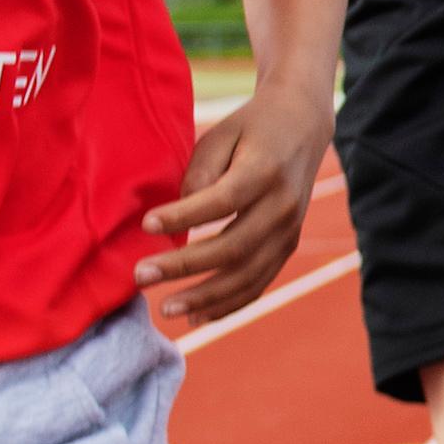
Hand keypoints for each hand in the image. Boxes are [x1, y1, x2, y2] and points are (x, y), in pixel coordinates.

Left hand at [137, 89, 332, 325]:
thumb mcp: (221, 135)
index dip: (183, 217)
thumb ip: (200, 173)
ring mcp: (290, 231)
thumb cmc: (250, 129)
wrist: (302, 126)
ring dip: (205, 298)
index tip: (146, 225)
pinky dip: (229, 304)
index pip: (222, 201)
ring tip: (166, 308)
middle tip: (140, 276)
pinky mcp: (288, 246)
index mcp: (265, 171)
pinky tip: (198, 317)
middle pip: (233, 247)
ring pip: (248, 276)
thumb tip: (178, 219)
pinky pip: (259, 283)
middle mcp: (283, 206)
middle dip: (184, 267)